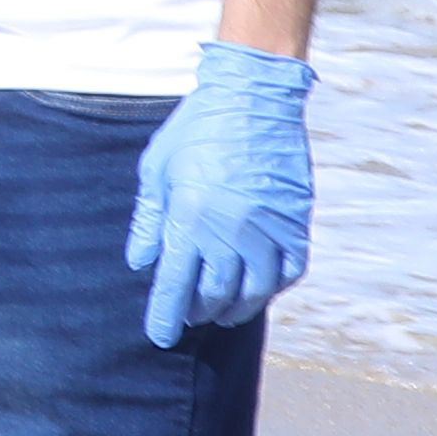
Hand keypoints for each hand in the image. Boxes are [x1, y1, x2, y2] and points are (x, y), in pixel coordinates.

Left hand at [129, 42, 315, 348]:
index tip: (160, 336)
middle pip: (214, 293)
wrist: (253, 99)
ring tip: (221, 313)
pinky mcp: (296, 222)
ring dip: (235, 308)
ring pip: (255, 290)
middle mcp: (231, 231)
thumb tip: (141, 262)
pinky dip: (272, 287)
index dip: (166, 315)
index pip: (175, 284)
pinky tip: (258, 290)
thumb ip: (149, 220)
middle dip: (197, 311)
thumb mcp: (157, 170)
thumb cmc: (196, 130)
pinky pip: (289, 270)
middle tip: (188, 316)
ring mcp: (268, 229)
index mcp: (190, 218)